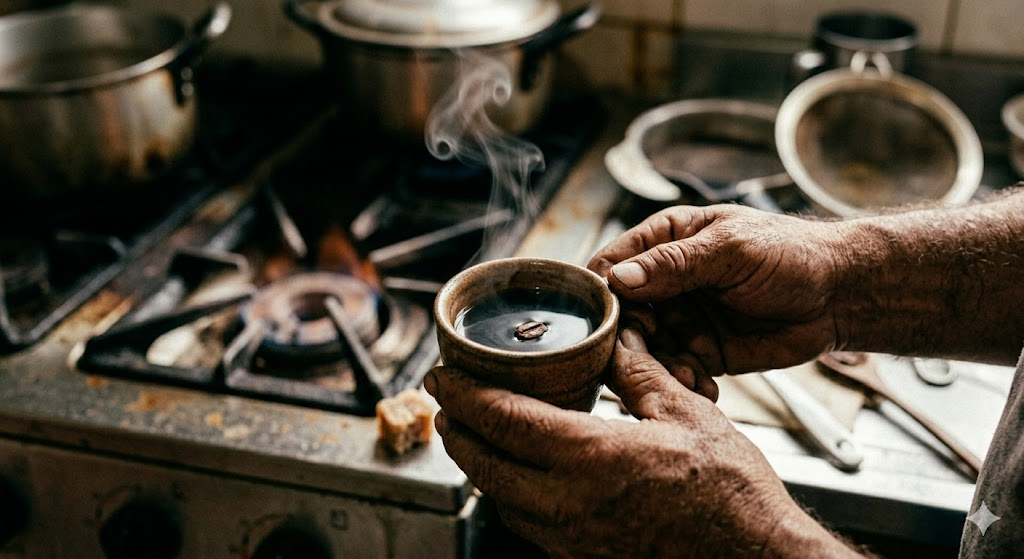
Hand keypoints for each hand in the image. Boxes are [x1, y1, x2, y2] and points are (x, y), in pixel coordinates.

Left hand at [424, 328, 860, 557]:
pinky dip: (509, 492)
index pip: (503, 420)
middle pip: (484, 464)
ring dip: (479, 462)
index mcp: (591, 457)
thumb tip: (617, 343)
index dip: (464, 394)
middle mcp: (569, 503)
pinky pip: (526, 523)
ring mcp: (572, 537)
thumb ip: (639, 374)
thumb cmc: (731, 492)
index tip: (443, 374)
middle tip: (448, 400)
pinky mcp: (582, 557)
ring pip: (499, 497)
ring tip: (476, 432)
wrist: (755, 557)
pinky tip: (520, 474)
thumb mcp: (687, 413)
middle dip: (457, 428)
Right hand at [588, 204, 843, 374]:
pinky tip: (701, 387)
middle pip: (622, 313)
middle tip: (648, 354)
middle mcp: (666, 281)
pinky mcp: (701, 351)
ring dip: (657, 366)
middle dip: (630, 338)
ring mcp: (682, 317)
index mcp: (666, 241)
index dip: (604, 292)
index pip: (612, 265)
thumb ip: (674, 265)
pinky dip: (682, 381)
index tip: (614, 317)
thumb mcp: (730, 250)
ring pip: (645, 347)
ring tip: (685, 377)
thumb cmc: (791, 254)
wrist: (840, 295)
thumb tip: (618, 279)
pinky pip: (675, 369)